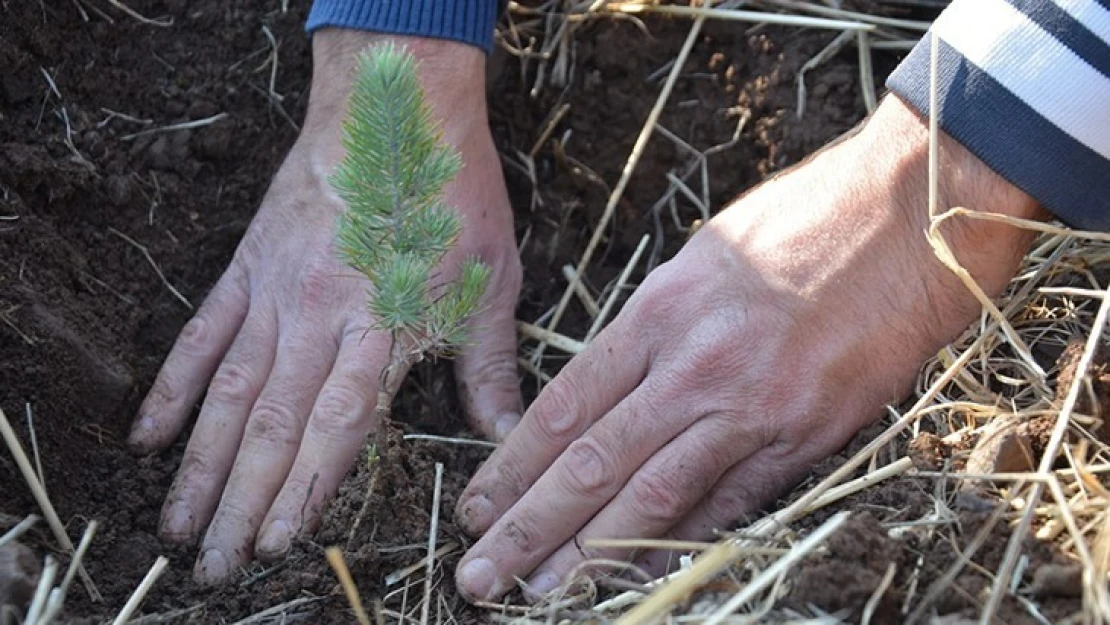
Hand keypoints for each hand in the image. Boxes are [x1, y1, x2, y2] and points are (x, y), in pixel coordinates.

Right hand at [128, 30, 522, 583]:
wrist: (394, 105)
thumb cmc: (451, 193)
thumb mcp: (492, 280)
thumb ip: (488, 365)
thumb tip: (506, 436)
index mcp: (384, 323)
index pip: (338, 423)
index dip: (306, 487)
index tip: (280, 542)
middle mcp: (320, 314)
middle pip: (272, 424)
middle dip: (242, 503)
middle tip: (216, 567)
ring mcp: (274, 290)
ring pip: (227, 393)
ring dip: (201, 466)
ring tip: (177, 527)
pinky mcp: (246, 266)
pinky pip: (200, 335)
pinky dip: (173, 387)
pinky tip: (151, 437)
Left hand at [452, 96, 1045, 600]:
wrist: (914, 210)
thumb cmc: (806, 217)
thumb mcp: (705, 256)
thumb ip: (656, 327)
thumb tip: (611, 389)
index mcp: (660, 311)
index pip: (565, 405)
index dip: (514, 465)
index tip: (478, 504)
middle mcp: (695, 364)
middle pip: (593, 460)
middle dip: (528, 525)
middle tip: (480, 576)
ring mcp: (754, 405)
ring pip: (654, 495)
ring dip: (592, 552)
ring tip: (541, 593)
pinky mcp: (809, 434)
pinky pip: (733, 502)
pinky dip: (683, 543)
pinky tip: (643, 576)